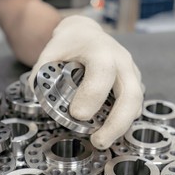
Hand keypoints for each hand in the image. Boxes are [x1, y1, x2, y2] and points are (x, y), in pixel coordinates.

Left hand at [29, 15, 143, 148]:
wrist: (87, 33)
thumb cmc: (70, 43)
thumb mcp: (51, 51)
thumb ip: (41, 73)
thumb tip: (37, 97)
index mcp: (100, 49)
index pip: (102, 74)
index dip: (92, 96)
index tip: (77, 115)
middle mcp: (121, 60)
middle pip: (130, 94)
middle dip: (117, 123)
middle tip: (99, 141)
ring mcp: (131, 71)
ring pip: (136, 103)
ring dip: (122, 126)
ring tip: (102, 140)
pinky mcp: (134, 82)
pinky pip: (135, 104)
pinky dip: (124, 120)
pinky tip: (109, 130)